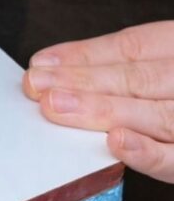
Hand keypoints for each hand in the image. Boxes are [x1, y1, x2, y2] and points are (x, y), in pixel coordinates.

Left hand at [23, 22, 173, 182]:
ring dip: (105, 111)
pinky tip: (118, 143)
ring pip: (160, 112)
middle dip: (85, 82)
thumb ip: (145, 68)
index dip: (87, 53)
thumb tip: (72, 76)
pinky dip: (152, 153)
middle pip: (142, 78)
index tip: (43, 62)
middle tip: (40, 88)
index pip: (136, 46)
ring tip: (58, 108)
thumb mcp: (168, 65)